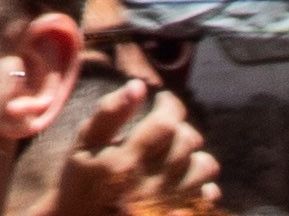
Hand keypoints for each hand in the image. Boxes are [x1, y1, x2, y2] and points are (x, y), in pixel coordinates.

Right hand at [51, 73, 228, 215]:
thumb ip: (109, 113)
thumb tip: (138, 86)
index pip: (166, 122)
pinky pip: (207, 195)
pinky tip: (181, 178)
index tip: (162, 100)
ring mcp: (169, 204)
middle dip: (179, 126)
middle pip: (187, 141)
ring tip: (176, 152)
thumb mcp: (84, 144)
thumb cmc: (81, 181)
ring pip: (205, 167)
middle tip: (165, 126)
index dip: (170, 104)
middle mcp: (152, 184)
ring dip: (194, 153)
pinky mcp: (178, 215)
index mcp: (126, 161)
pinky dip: (201, 182)